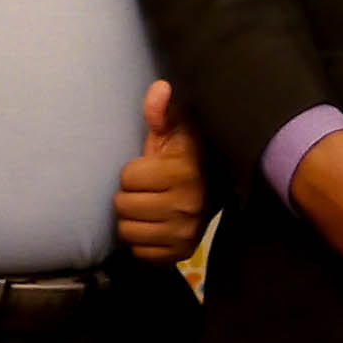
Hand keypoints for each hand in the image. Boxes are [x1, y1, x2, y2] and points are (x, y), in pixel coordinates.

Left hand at [114, 81, 211, 263]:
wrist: (219, 187)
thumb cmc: (188, 155)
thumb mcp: (176, 128)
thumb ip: (161, 111)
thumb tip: (159, 88)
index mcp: (182, 172)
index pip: (127, 178)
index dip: (134, 171)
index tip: (150, 168)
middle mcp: (186, 205)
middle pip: (124, 207)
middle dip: (130, 196)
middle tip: (146, 190)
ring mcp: (185, 232)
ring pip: (129, 232)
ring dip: (133, 220)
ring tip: (148, 208)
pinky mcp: (183, 252)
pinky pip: (141, 254)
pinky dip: (143, 242)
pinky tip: (154, 226)